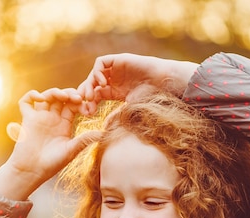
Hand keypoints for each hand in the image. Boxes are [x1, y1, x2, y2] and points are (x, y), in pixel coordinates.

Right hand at [0, 88, 89, 199]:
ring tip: (63, 96)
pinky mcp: (27, 119)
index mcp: (64, 124)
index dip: (79, 102)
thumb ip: (85, 139)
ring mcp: (39, 118)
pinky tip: (40, 98)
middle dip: (69, 93)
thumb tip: (105, 134)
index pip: (72, 106)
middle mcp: (52, 119)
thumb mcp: (71, 150)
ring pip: (46, 96)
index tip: (86, 107)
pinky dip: (32, 95)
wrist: (32, 171)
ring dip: (55, 92)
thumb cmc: (52, 164)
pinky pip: (26, 102)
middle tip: (77, 97)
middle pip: (60, 98)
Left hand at [77, 53, 198, 112]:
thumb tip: (104, 126)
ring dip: (90, 84)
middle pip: (92, 84)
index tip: (88, 113)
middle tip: (85, 103)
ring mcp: (115, 69)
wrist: (163, 82)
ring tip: (93, 96)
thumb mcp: (130, 109)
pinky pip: (101, 63)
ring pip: (94, 73)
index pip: (95, 95)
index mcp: (115, 91)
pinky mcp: (118, 60)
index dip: (89, 103)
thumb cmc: (151, 97)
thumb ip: (117, 115)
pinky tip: (103, 84)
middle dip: (86, 93)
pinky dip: (97, 72)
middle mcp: (113, 79)